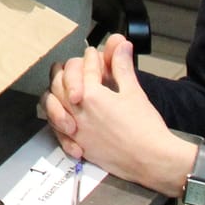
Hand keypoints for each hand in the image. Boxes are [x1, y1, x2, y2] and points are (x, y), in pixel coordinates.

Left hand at [40, 35, 192, 194]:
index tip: (94, 53)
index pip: (85, 68)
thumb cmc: (146, 127)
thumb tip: (121, 44)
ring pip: (52, 105)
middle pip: (60, 83)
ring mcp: (76, 129)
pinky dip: (57, 120)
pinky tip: (63, 115)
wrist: (152, 160)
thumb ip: (122, 67)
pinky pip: (57, 130)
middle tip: (75, 66)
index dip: (91, 58)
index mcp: (92, 94)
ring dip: (55, 93)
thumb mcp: (134, 92)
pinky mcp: (79, 145)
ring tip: (63, 87)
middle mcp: (78, 111)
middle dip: (67, 71)